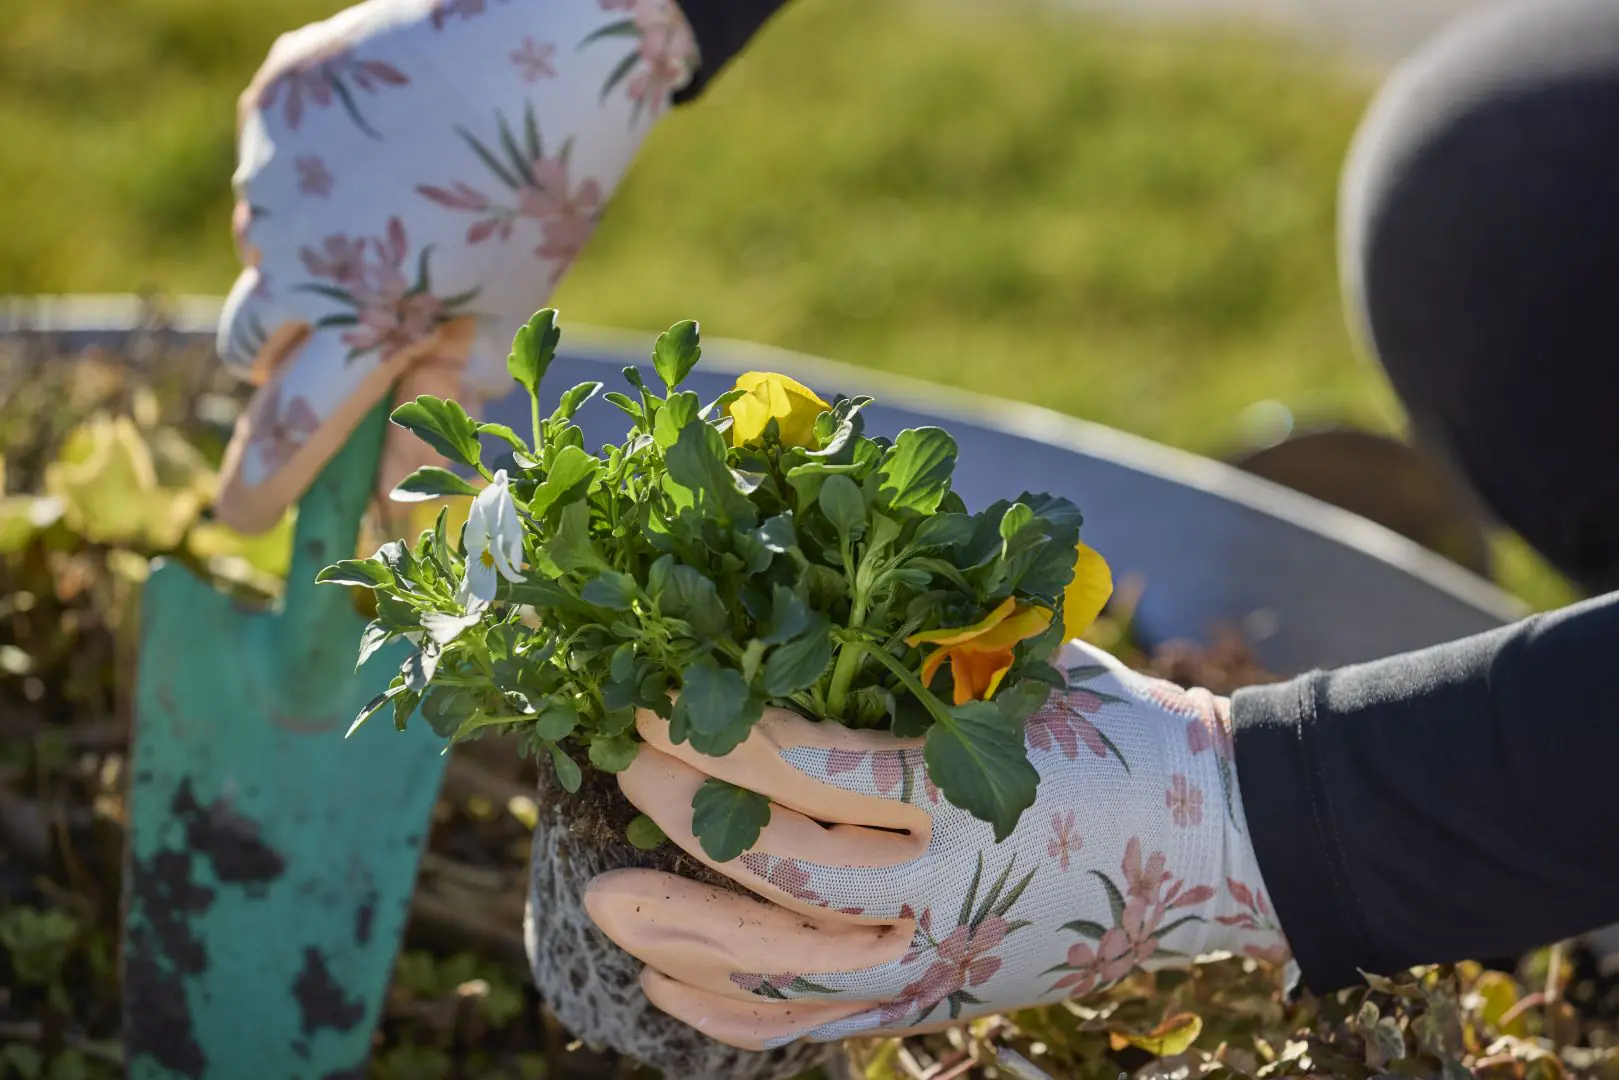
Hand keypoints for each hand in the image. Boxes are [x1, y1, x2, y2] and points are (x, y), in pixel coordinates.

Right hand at [214, 0, 698, 532]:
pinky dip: (308, 183)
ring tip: (392, 215)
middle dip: (284, 359)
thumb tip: (392, 511)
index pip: (287, 430)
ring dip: (302, 264)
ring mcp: (271, 176)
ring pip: (257, 257)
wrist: (544, 45)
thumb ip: (438, 410)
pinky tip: (378, 153)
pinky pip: (265, 174)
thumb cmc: (536, 198)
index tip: (244, 520)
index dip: (261, 485)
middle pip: (245, 351)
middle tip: (350, 329)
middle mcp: (296, 255)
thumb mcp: (502, 317)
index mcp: (364, 321)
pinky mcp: (268, 107)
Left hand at [585, 640, 1291, 1049]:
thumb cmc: (1118, 730)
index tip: (647, 700)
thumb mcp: (1033, 664)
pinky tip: (670, 994)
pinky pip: (823, 1025)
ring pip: (791, 972)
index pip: (808, 768)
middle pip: (783, 874)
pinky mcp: (942, 999)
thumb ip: (928, 636)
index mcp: (969, 791)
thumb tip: (803, 579)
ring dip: (689, 941)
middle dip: (686, 823)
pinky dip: (743, 1018)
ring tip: (604, 909)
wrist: (1218, 840)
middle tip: (619, 776)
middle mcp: (948, 891)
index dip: (715, 736)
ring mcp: (943, 960)